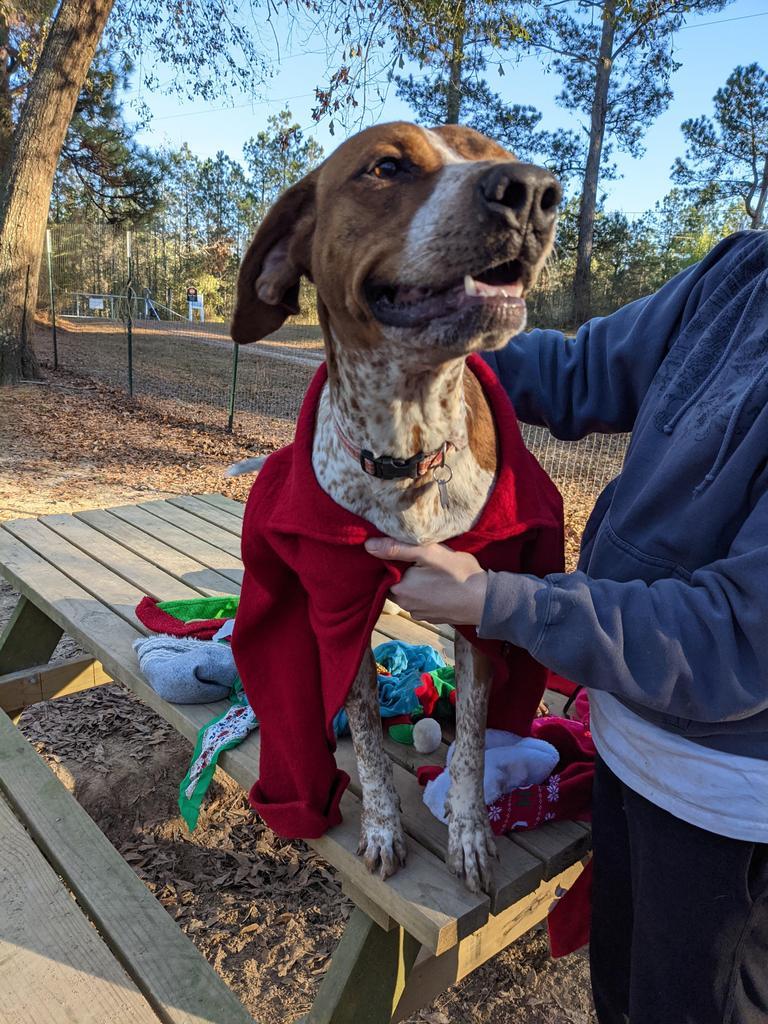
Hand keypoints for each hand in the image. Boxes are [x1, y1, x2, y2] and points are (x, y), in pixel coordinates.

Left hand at [365, 537, 487, 624]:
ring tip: (433, 571)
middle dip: (405, 570)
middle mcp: (405, 606)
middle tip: (423, 558)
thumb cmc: (459, 574)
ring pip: (410, 592)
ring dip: (416, 582)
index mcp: (399, 589)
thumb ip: (397, 548)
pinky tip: (440, 584)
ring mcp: (419, 614)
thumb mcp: (429, 553)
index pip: (385, 571)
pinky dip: (427, 592)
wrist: (487, 601)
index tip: (407, 550)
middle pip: (396, 582)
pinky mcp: (432, 617)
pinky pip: (422, 601)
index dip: (393, 559)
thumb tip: (368, 545)